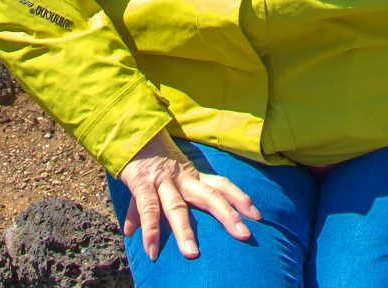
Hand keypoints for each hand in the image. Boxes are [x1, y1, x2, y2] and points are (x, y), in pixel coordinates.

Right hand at [116, 131, 261, 261]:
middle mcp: (182, 177)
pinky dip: (149, 230)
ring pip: (176, 206)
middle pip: (210, 195)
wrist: (129, 134)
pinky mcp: (141, 183)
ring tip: (192, 254)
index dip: (240, 198)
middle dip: (228, 215)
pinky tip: (152, 250)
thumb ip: (170, 202)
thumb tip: (159, 225)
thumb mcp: (167, 178)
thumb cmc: (152, 161)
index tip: (258, 216)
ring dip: (184, 230)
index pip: (222, 184)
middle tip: (245, 234)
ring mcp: (162, 181)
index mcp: (192, 175)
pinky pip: (147, 208)